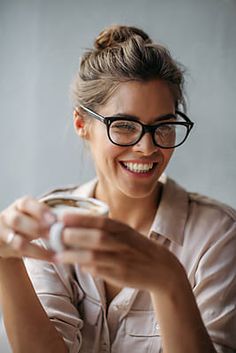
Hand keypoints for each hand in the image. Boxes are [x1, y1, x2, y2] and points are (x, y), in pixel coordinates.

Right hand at [0, 196, 55, 260]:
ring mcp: (3, 233)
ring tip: (56, 251)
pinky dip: (38, 255)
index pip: (26, 203)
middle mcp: (8, 217)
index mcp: (20, 205)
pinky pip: (20, 253)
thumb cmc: (30, 222)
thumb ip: (48, 217)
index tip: (54, 219)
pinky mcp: (4, 248)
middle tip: (54, 235)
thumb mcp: (36, 215)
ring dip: (38, 247)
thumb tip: (71, 221)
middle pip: (17, 221)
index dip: (39, 211)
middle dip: (37, 228)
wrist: (8, 236)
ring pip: (17, 241)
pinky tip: (53, 257)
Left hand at [53, 213, 182, 292]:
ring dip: (76, 255)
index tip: (62, 216)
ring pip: (96, 256)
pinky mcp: (122, 275)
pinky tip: (78, 266)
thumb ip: (104, 229)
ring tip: (59, 256)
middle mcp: (123, 243)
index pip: (100, 220)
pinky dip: (87, 268)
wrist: (162, 268)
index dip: (80, 218)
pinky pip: (101, 271)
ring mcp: (122, 260)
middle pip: (96, 237)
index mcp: (123, 229)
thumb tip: (76, 228)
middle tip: (56, 235)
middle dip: (75, 235)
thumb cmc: (137, 248)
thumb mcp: (125, 233)